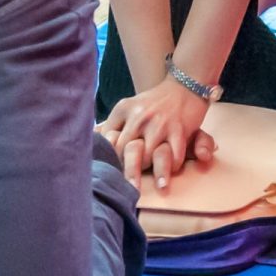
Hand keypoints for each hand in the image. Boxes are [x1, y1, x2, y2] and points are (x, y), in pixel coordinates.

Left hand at [98, 79, 215, 188]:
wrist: (184, 86)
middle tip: (128, 189)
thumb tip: (92, 139)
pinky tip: (171, 174)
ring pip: (149, 157)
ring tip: (153, 188)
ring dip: (152, 173)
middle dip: (128, 172)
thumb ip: (111, 124)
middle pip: (127, 152)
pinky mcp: (179, 129)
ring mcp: (159, 124)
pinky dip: (173, 166)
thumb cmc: (153, 103)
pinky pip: (174, 154)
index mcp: (123, 110)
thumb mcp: (128, 107)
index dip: (109, 159)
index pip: (109, 140)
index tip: (108, 174)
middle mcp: (139, 117)